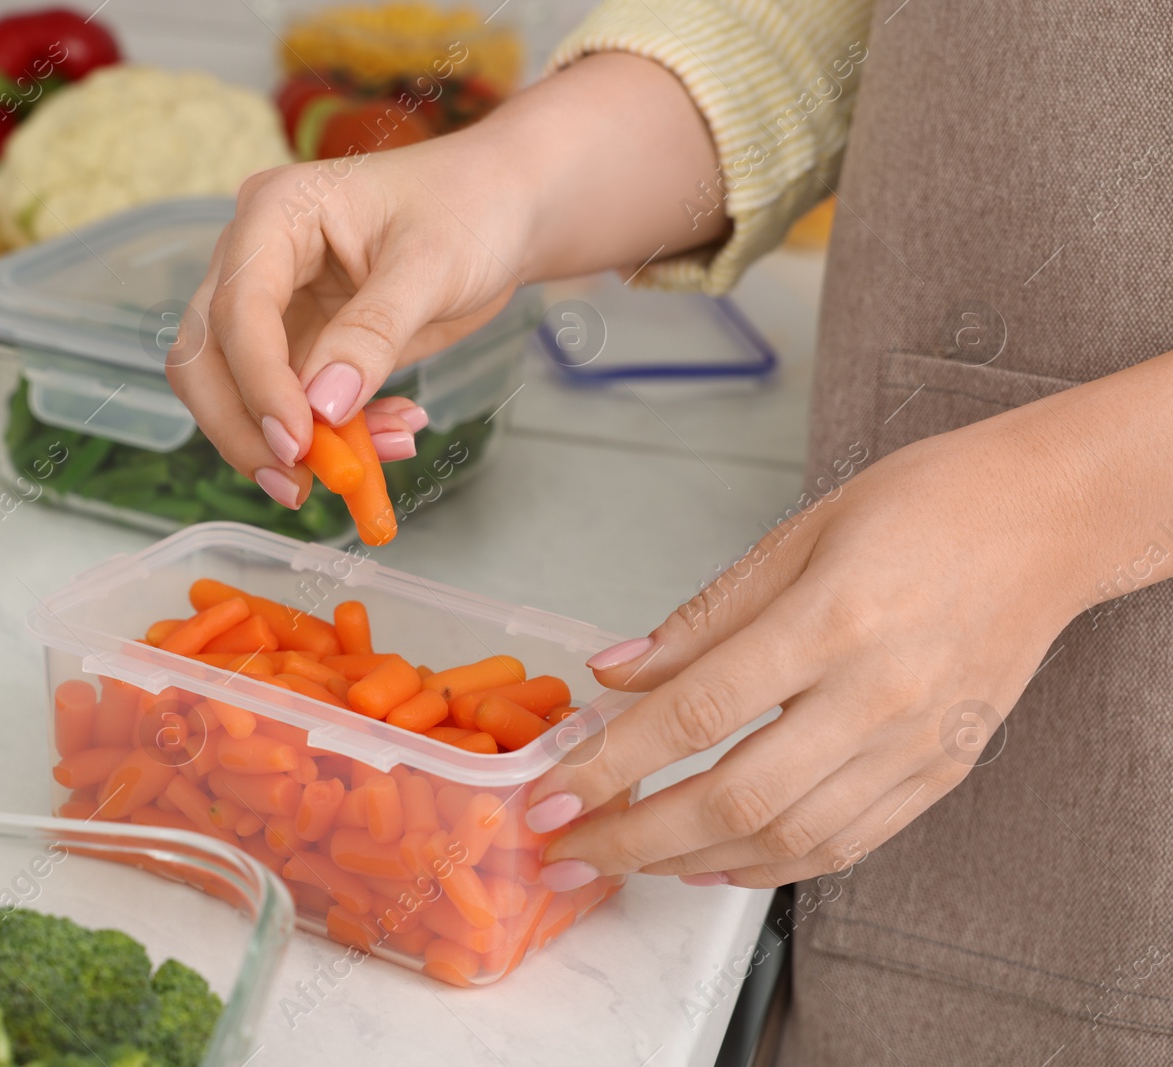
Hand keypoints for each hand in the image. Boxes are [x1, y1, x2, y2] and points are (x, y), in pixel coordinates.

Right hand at [165, 54, 727, 508]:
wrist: (503, 210)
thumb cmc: (470, 207)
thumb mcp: (433, 265)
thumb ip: (373, 334)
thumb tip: (322, 408)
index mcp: (275, 212)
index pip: (237, 309)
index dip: (259, 383)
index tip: (296, 444)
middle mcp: (256, 258)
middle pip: (207, 357)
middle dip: (245, 427)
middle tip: (296, 485)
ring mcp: (274, 306)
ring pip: (241, 394)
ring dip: (295, 443)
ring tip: (366, 468)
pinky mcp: (301, 346)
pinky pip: (297, 409)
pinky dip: (335, 437)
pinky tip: (391, 436)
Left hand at [523, 409, 1105, 890]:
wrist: (1051, 520)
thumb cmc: (928, 505)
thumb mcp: (801, 533)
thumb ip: (703, 617)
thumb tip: (614, 671)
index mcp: (833, 620)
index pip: (698, 712)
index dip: (614, 763)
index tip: (552, 794)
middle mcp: (879, 695)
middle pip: (736, 797)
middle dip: (634, 837)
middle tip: (567, 850)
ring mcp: (917, 744)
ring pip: (787, 837)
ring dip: (690, 861)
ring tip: (624, 860)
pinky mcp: (942, 772)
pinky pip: (846, 844)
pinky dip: (770, 866)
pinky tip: (713, 863)